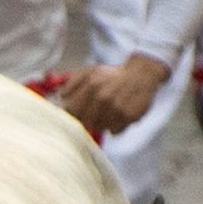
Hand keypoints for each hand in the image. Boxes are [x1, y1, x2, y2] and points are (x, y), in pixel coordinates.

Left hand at [55, 55, 169, 135]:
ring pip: (100, 128)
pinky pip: (115, 131)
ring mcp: (117, 108)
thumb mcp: (90, 71)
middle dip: (88, 120)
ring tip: (110, 111)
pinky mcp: (129, 116)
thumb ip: (72, 83)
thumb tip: (60, 96)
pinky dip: (116, 126)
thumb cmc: (112, 75)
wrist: (142, 72)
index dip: (73, 115)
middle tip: (96, 112)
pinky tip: (120, 114)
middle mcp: (103, 98)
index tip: (78, 113)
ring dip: (102, 123)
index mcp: (92, 86)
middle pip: (85, 123)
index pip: (71, 112)